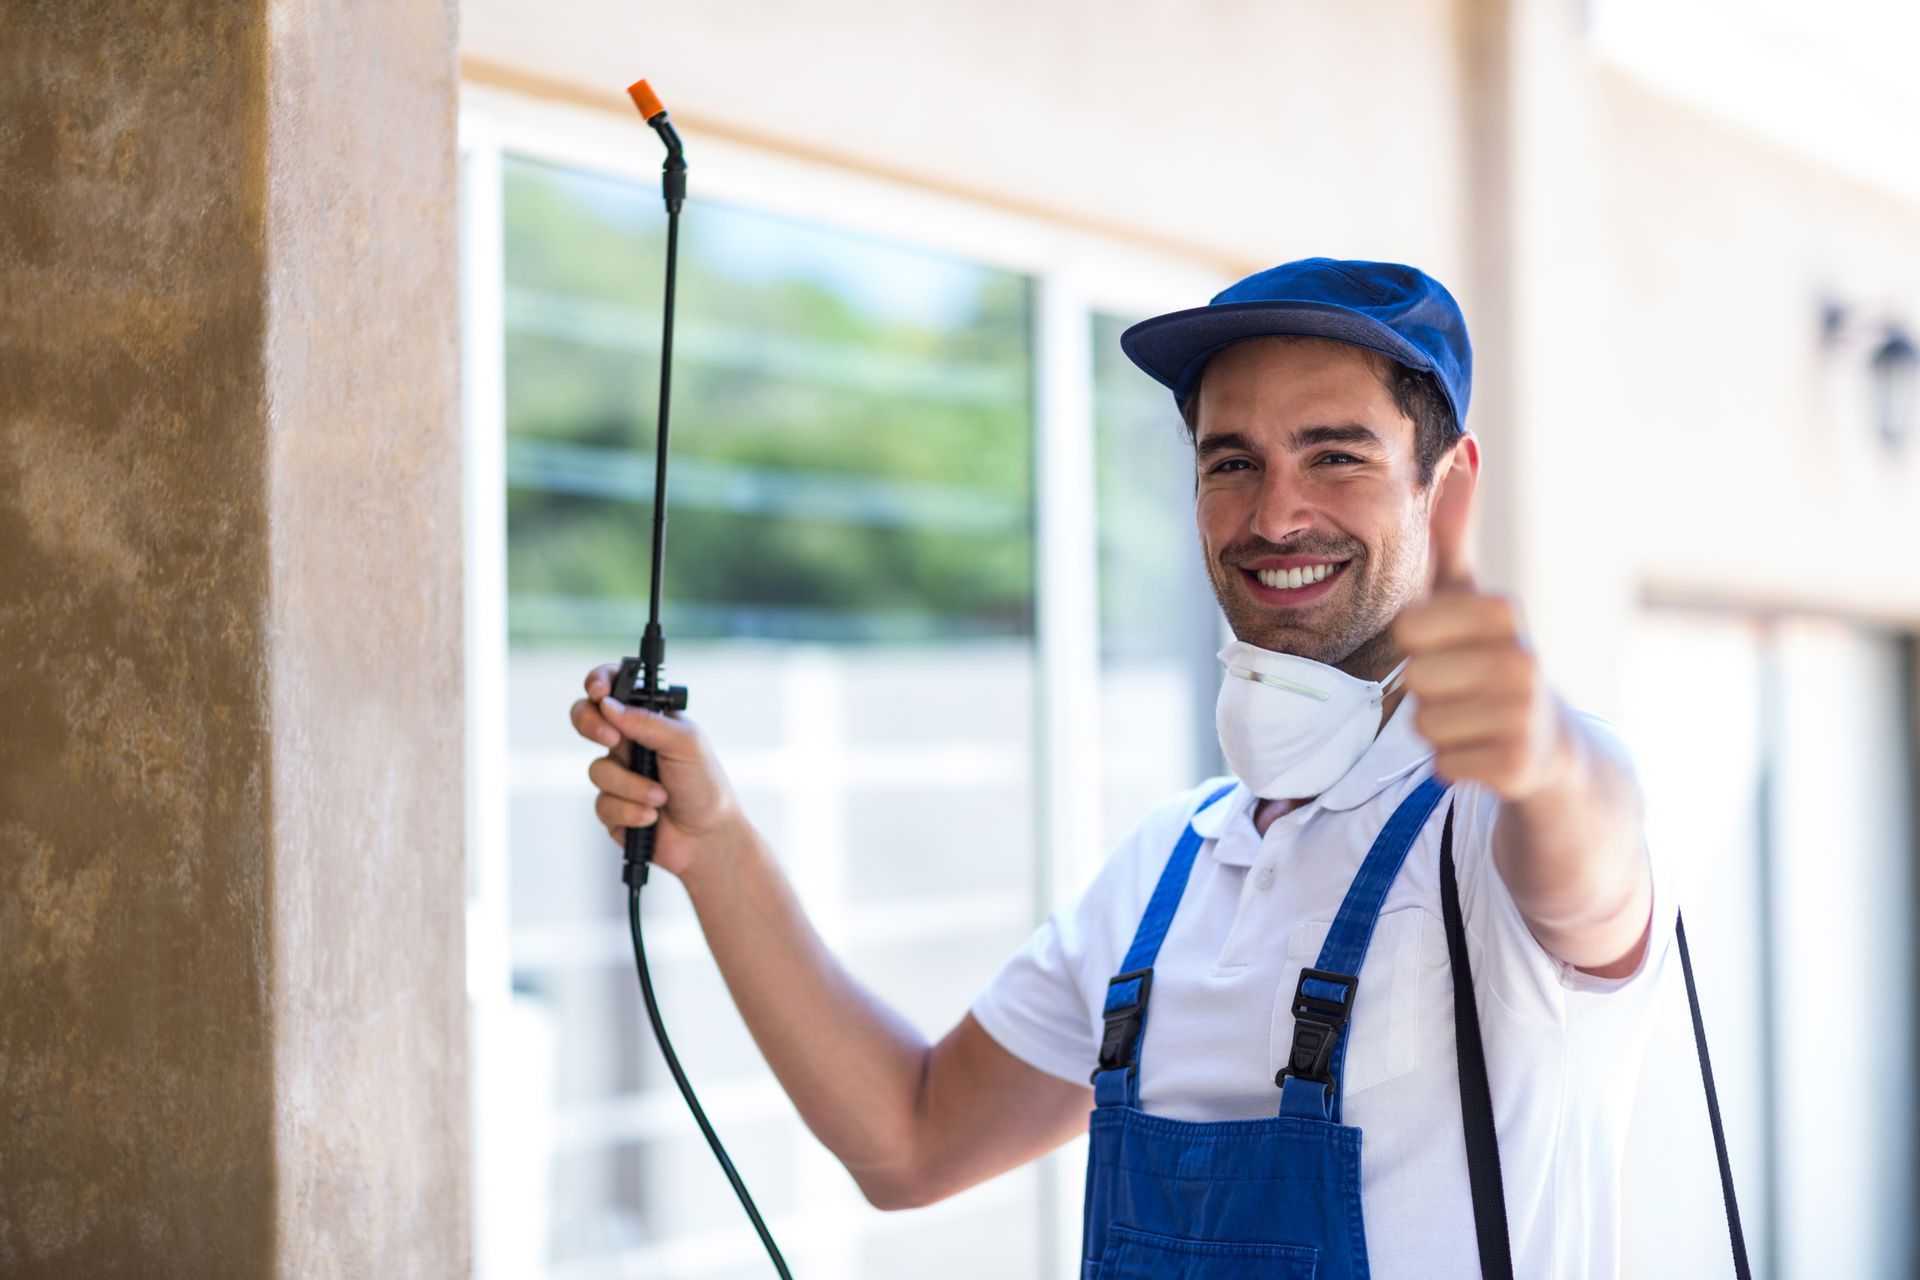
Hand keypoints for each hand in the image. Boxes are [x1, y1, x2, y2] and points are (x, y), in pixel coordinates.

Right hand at [569, 663, 744, 879]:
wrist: (708, 838)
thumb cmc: (705, 785)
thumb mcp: (686, 744)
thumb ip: (649, 722)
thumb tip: (609, 706)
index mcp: (648, 720)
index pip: (614, 688)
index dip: (599, 682)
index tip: (599, 692)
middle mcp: (628, 742)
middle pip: (586, 718)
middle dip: (590, 725)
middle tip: (612, 739)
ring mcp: (617, 774)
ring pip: (598, 769)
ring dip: (632, 785)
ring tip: (661, 797)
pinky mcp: (611, 807)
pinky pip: (603, 803)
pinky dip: (630, 810)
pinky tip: (651, 817)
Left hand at [1391, 455, 1573, 800]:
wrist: (1550, 745)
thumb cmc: (1493, 659)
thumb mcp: (1472, 596)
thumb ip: (1454, 533)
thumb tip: (1460, 449)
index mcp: (1503, 610)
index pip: (1408, 625)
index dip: (1417, 640)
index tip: (1449, 644)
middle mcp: (1522, 658)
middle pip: (1413, 676)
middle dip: (1426, 687)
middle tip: (1462, 686)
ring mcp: (1524, 714)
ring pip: (1425, 722)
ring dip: (1438, 726)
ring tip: (1473, 716)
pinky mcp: (1517, 766)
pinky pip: (1442, 762)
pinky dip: (1453, 762)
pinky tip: (1483, 750)